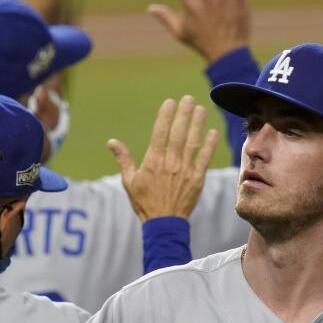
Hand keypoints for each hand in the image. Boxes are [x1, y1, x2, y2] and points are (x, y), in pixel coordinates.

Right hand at [108, 96, 218, 221]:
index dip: (166, 116)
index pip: (160, 132)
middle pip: (178, 133)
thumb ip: (123, 159)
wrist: (163, 223)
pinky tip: (212, 132)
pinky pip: (204, 159)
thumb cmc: (144, 201)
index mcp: (153, 161)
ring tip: (202, 109)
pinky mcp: (197, 179)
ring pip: (192, 143)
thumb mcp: (129, 181)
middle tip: (189, 99)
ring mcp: (185, 170)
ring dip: (198, 125)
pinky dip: (209, 145)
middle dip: (184, 114)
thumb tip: (111, 142)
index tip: (170, 102)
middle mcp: (170, 163)